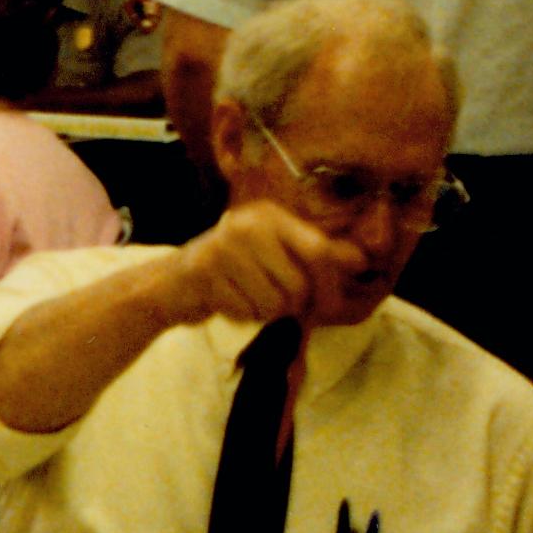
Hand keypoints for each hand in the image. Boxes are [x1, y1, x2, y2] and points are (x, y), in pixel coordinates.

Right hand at [160, 202, 370, 327]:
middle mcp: (247, 223)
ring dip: (265, 313)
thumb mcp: (277, 255)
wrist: (172, 283)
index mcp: (269, 215)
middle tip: (276, 304)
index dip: (330, 285)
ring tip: (248, 299)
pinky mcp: (203, 272)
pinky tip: (228, 302)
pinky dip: (241, 317)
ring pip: (274, 302)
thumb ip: (317, 256)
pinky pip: (245, 312)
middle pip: (298, 284)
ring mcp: (222, 245)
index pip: (319, 252)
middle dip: (293, 305)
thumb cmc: (235, 271)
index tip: (328, 307)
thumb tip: (361, 259)